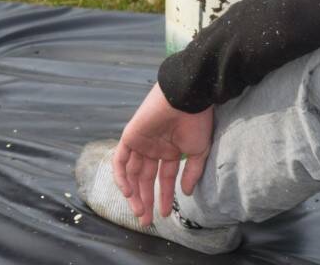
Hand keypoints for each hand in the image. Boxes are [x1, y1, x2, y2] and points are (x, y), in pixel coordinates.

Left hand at [111, 83, 213, 226]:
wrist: (186, 98)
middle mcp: (154, 149)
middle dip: (146, 200)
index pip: (164, 178)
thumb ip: (192, 172)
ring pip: (131, 173)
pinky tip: (128, 192)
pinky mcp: (130, 137)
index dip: (164, 196)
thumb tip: (187, 193)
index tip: (165, 213)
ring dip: (134, 193)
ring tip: (140, 211)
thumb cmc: (196, 122)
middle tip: (146, 220)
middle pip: (145, 179)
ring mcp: (141, 143)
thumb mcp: (199, 151)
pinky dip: (121, 176)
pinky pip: (120, 160)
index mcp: (171, 151)